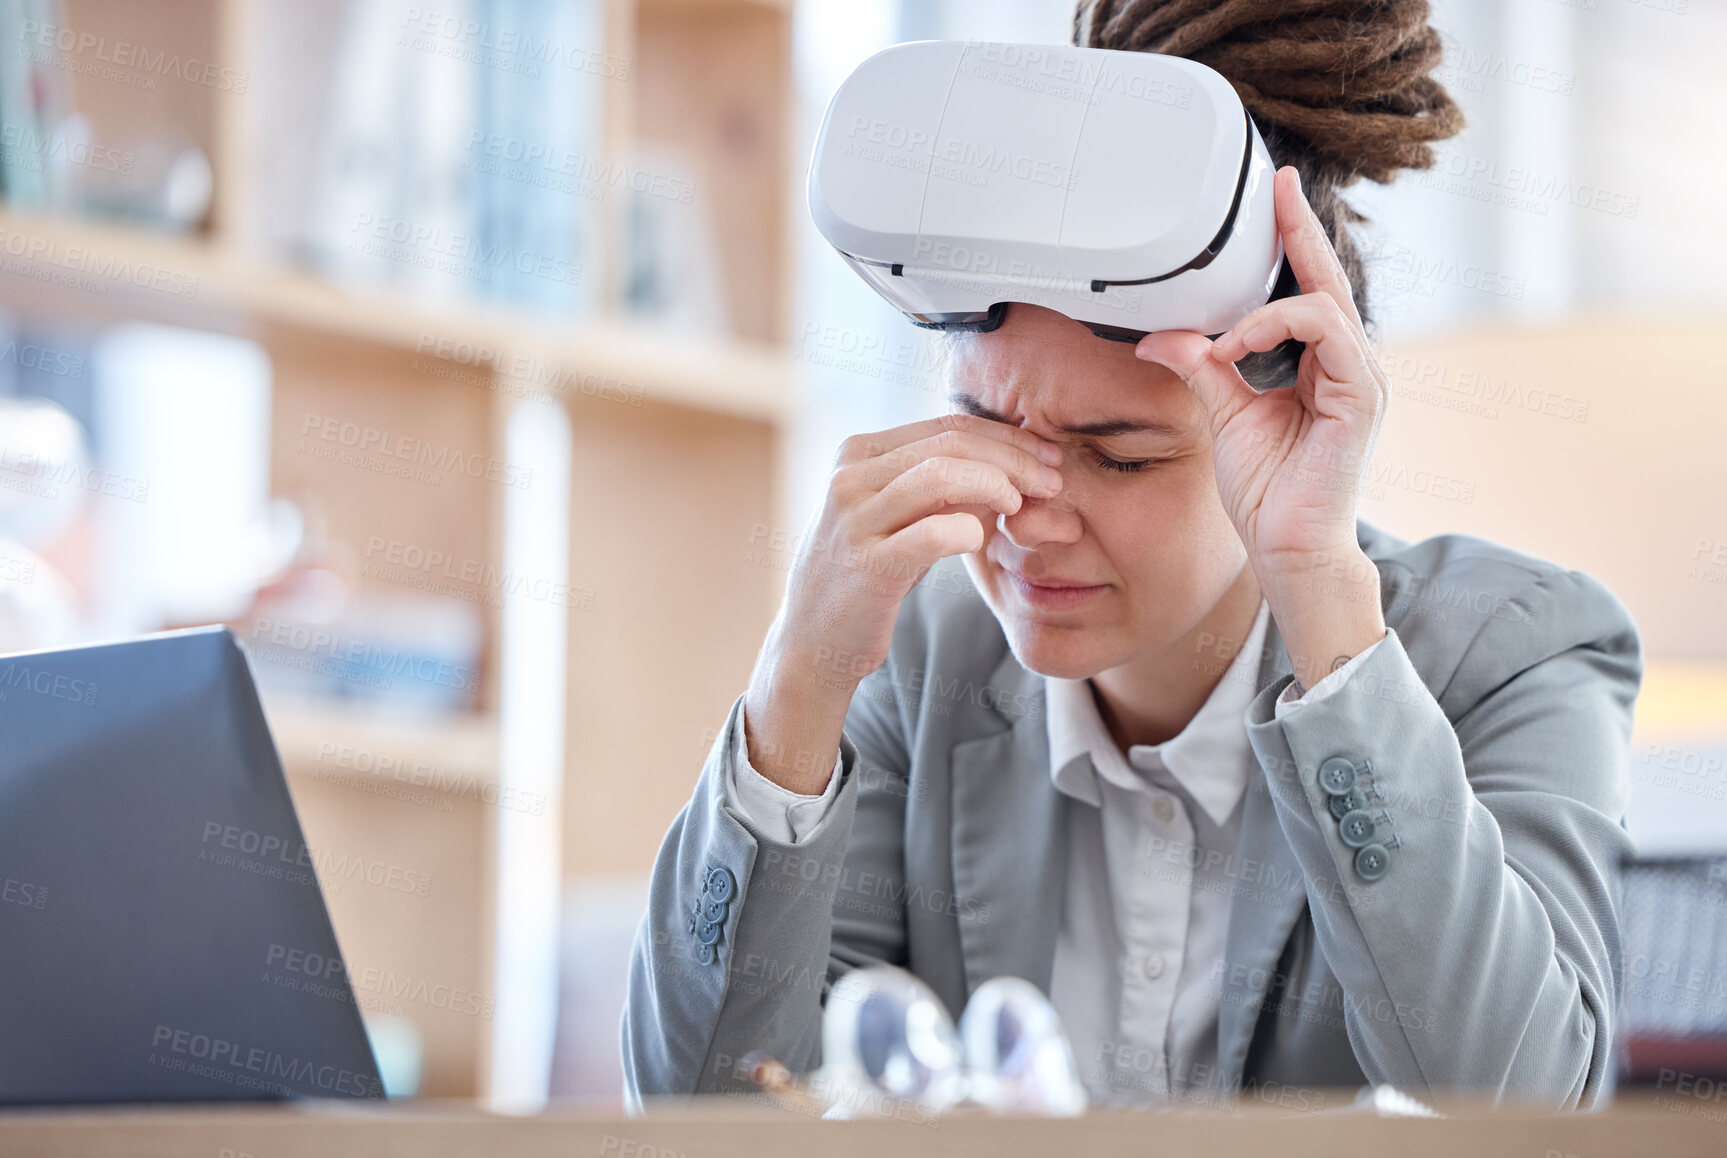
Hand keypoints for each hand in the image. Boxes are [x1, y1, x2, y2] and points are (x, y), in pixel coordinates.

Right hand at [742, 413, 1063, 791]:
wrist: (813, 643)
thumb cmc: (866, 576)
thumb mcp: (897, 519)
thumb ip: (941, 489)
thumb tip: (1012, 466)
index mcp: (857, 454)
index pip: (946, 426)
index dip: (1006, 438)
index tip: (1047, 460)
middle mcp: (849, 476)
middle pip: (950, 443)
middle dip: (1013, 458)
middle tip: (1053, 481)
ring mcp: (853, 519)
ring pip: (941, 475)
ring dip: (997, 485)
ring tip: (1024, 507)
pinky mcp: (867, 566)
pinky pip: (932, 533)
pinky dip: (969, 529)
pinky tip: (984, 540)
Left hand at [1131, 165, 1388, 579]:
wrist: (1287, 546)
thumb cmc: (1268, 492)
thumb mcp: (1224, 415)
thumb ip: (1203, 369)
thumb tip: (1163, 337)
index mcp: (1322, 364)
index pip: (1310, 287)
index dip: (1295, 239)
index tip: (1274, 195)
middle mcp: (1348, 363)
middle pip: (1327, 277)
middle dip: (1300, 228)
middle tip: (1276, 186)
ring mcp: (1360, 377)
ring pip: (1322, 302)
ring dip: (1264, 310)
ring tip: (1225, 343)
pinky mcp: (1360, 394)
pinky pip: (1325, 331)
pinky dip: (1276, 329)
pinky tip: (1238, 350)